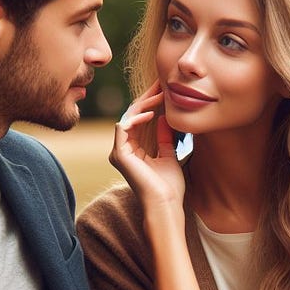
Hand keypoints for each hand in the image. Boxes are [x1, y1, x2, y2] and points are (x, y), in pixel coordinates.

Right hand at [109, 81, 184, 212]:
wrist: (165, 205)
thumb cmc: (169, 188)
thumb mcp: (170, 156)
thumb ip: (165, 138)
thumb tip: (164, 118)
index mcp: (133, 151)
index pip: (139, 120)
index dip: (151, 103)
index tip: (164, 90)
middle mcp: (123, 150)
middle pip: (132, 115)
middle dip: (147, 98)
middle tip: (161, 83)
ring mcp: (119, 152)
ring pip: (127, 118)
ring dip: (144, 104)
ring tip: (160, 94)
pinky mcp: (119, 155)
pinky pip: (123, 127)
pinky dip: (136, 119)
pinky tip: (152, 114)